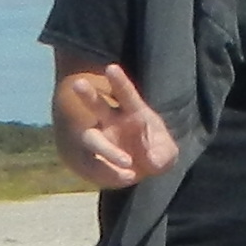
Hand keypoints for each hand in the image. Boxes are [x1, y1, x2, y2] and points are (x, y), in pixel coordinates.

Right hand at [54, 62, 177, 188]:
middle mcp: (110, 122)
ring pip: (90, 138)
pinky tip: (126, 177)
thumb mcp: (167, 154)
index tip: (111, 67)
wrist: (140, 172)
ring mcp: (98, 140)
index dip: (119, 81)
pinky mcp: (90, 159)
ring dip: (104, 149)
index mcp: (132, 112)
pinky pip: (92, 164)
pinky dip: (107, 172)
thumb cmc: (155, 155)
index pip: (125, 94)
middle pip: (97, 106)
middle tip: (77, 83)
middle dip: (88, 95)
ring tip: (128, 163)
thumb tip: (150, 160)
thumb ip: (163, 155)